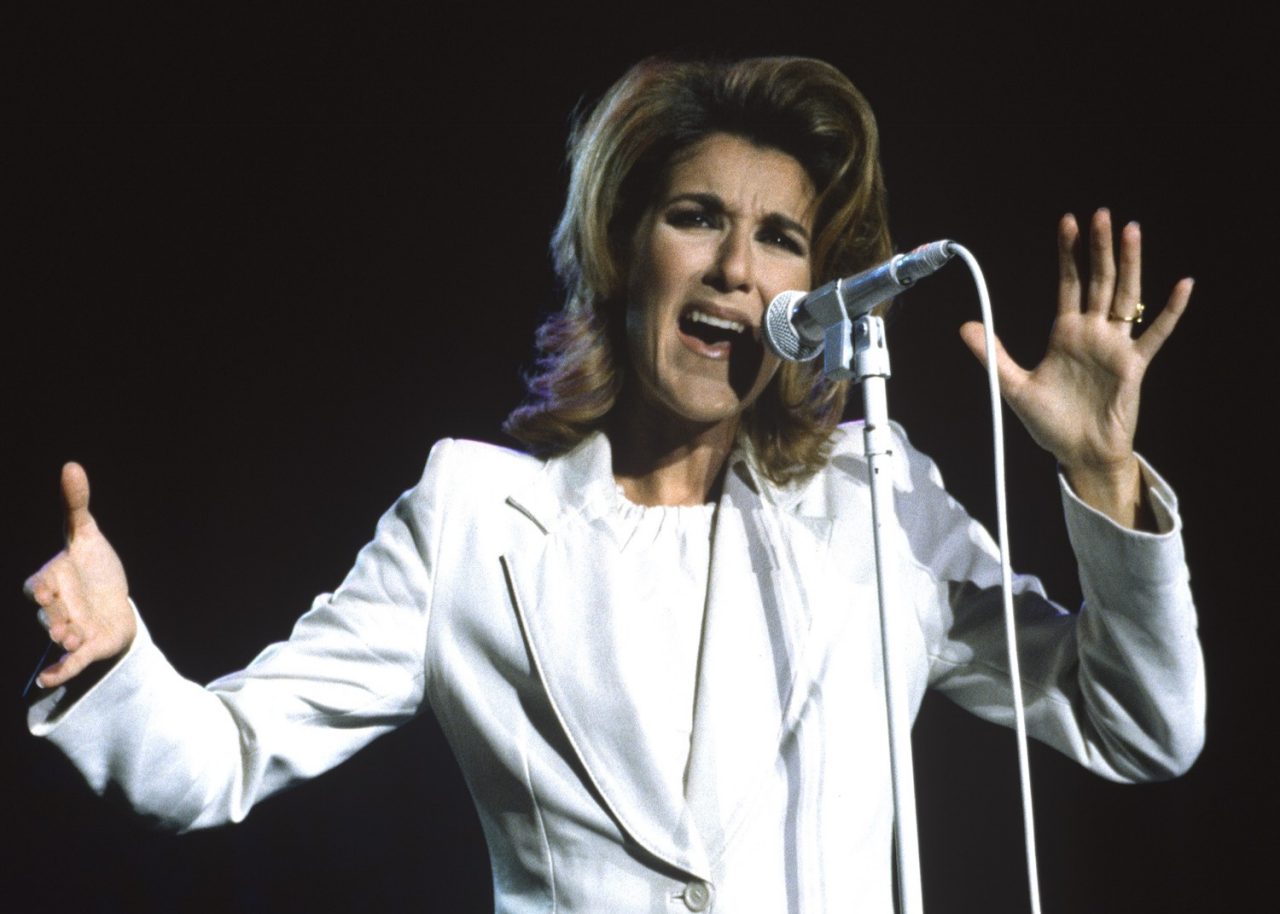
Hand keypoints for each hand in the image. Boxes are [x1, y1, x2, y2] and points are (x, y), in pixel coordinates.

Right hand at [24, 463, 135, 688]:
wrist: (113, 600)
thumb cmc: (94, 567)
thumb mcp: (87, 535)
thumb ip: (76, 504)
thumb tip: (71, 465)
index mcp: (52, 580)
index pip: (39, 585)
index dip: (43, 588)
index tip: (48, 590)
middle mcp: (55, 607)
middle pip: (48, 614)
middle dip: (53, 617)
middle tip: (63, 622)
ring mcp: (67, 629)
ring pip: (59, 636)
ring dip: (62, 640)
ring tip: (73, 639)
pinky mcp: (83, 649)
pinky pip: (65, 665)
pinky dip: (57, 673)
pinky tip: (48, 681)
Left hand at [959, 209, 1192, 524]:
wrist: (1078, 454)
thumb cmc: (1050, 423)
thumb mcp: (1012, 386)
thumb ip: (992, 354)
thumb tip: (964, 326)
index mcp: (1065, 333)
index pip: (1068, 284)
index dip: (1068, 254)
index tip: (1068, 223)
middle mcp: (1092, 333)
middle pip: (1098, 281)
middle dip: (1098, 248)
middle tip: (1101, 213)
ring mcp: (1115, 346)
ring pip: (1125, 296)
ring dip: (1130, 264)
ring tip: (1131, 231)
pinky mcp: (1134, 366)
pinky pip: (1154, 334)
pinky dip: (1169, 311)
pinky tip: (1183, 285)